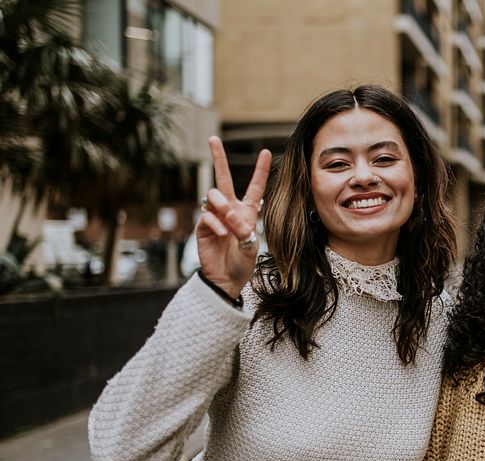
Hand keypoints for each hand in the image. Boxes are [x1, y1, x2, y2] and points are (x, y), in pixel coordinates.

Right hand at [196, 136, 271, 298]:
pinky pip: (206, 216)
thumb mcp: (250, 246)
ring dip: (222, 204)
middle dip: (218, 158)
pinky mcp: (203, 227)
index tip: (266, 152)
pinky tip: (221, 233)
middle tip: (213, 139)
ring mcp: (215, 217)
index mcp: (248, 212)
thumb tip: (229, 214)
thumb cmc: (242, 262)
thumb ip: (243, 229)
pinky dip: (214, 223)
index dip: (260, 171)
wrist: (227, 280)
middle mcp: (230, 210)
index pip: (255, 188)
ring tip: (228, 219)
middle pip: (224, 179)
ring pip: (214, 196)